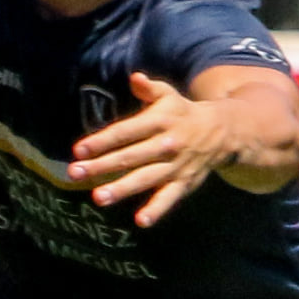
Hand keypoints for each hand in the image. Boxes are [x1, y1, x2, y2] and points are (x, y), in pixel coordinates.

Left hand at [67, 71, 233, 227]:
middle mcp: (166, 144)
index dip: (102, 141)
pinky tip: (141, 221)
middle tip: (75, 174)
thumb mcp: (169, 96)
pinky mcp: (185, 182)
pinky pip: (170, 198)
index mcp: (159, 121)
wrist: (223, 131)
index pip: (125, 132)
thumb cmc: (183, 113)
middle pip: (130, 157)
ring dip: (122, 189)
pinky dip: (157, 210)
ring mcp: (176, 165)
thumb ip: (149, 88)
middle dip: (101, 166)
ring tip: (98, 198)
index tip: (78, 150)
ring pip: (146, 178)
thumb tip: (134, 77)